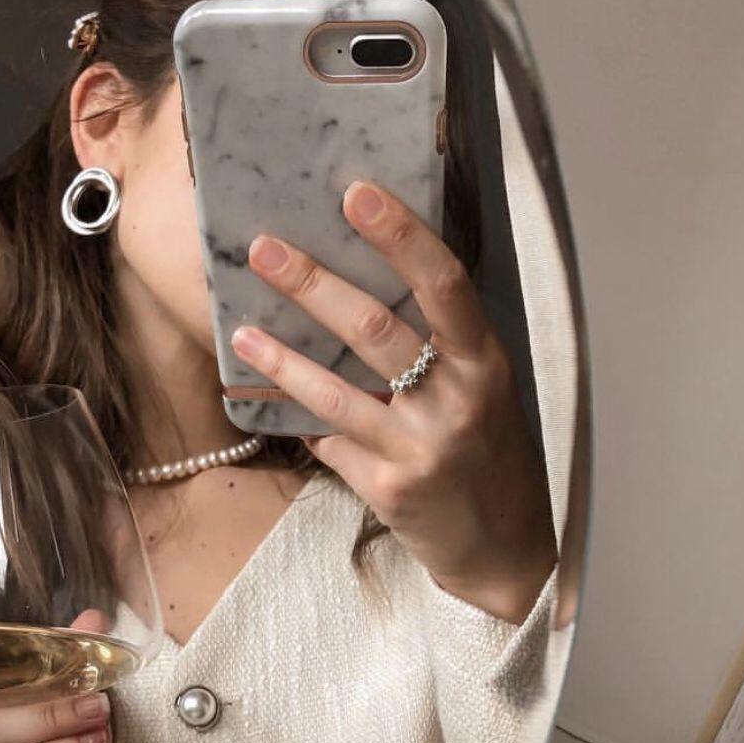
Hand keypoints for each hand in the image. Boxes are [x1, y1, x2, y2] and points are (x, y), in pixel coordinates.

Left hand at [233, 179, 557, 623]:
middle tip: (264, 248)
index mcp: (485, 364)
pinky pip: (330, 444)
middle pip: (375, 330)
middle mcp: (458, 403)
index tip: (356, 193)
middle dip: (314, 284)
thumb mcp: (481, 392)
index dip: (400, 235)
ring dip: (281, 359)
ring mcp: (421, 450)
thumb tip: (360, 286)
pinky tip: (260, 400)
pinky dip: (297, 420)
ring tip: (241, 332)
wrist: (502, 549)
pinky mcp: (390, 491)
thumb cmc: (486, 457)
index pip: (444, 284)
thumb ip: (438, 347)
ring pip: (337, 393)